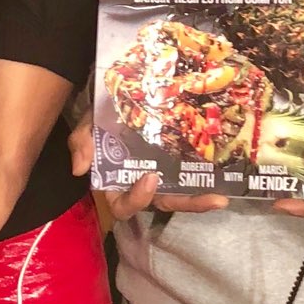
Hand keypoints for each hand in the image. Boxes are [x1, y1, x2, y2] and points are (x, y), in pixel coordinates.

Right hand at [69, 113, 227, 220]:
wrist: (117, 97)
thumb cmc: (100, 117)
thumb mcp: (87, 127)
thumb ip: (82, 144)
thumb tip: (80, 169)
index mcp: (116, 184)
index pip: (124, 206)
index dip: (137, 199)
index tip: (150, 177)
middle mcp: (140, 185)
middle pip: (161, 204)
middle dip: (186, 204)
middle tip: (211, 199)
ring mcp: (161, 175)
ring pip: (180, 195)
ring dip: (201, 198)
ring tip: (222, 198)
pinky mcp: (176, 162)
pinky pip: (190, 176)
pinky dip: (205, 179)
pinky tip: (224, 178)